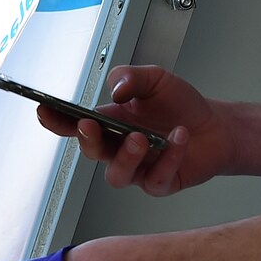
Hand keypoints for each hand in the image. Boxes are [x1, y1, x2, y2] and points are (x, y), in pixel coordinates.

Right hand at [37, 65, 230, 194]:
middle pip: (91, 152)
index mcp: (110, 123)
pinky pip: (156, 178)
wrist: (216, 126)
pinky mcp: (160, 183)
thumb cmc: (180, 105)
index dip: (57, 121)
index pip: (75, 125)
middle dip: (87, 140)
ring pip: (117, 175)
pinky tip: (178, 137)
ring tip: (141, 138)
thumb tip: (114, 90)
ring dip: (126, 157)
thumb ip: (131, 77)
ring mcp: (138, 169)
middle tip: (90, 124)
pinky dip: (168, 156)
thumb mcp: (155, 79)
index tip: (45, 110)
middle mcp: (119, 148)